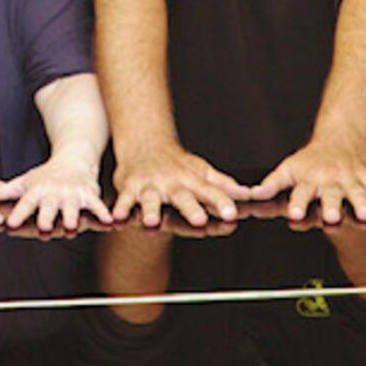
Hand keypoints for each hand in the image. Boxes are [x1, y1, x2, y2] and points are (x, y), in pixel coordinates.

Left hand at [4, 148, 112, 230]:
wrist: (74, 158)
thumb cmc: (44, 176)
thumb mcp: (23, 183)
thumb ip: (1, 193)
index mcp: (36, 191)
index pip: (25, 204)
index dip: (17, 214)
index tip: (9, 224)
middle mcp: (54, 193)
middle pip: (49, 207)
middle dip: (47, 217)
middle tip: (44, 228)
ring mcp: (72, 194)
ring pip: (72, 208)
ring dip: (73, 217)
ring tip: (72, 227)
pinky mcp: (89, 195)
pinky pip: (98, 205)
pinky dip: (104, 213)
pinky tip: (112, 222)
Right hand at [112, 142, 248, 227]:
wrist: (144, 143)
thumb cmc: (176, 163)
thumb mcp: (201, 172)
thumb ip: (222, 186)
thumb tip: (248, 194)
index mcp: (191, 181)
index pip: (210, 192)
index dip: (221, 203)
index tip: (232, 214)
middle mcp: (172, 183)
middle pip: (182, 197)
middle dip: (190, 208)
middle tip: (200, 219)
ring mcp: (150, 185)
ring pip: (150, 199)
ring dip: (150, 210)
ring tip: (151, 222)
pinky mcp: (130, 187)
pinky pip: (123, 200)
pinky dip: (119, 209)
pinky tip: (117, 219)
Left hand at [250, 139, 365, 223]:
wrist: (339, 138)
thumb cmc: (310, 160)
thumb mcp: (288, 169)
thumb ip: (272, 183)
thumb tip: (253, 194)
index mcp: (309, 180)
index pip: (301, 193)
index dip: (297, 203)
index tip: (294, 213)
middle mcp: (329, 181)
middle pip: (330, 195)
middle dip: (332, 206)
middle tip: (332, 217)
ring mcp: (349, 179)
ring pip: (357, 192)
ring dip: (361, 203)